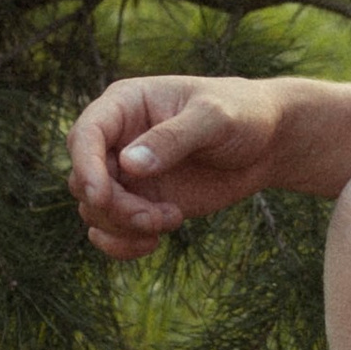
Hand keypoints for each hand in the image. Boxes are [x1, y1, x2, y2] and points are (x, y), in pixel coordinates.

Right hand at [67, 74, 287, 260]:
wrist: (266, 143)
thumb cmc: (241, 114)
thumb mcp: (214, 118)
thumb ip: (173, 138)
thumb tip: (129, 164)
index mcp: (125, 105)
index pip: (84, 135)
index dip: (85, 167)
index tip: (102, 197)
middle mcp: (117, 140)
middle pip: (84, 180)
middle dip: (114, 206)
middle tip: (156, 217)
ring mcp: (127, 173)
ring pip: (95, 209)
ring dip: (125, 226)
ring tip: (171, 220)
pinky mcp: (141, 201)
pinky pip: (111, 229)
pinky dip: (122, 244)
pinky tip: (151, 244)